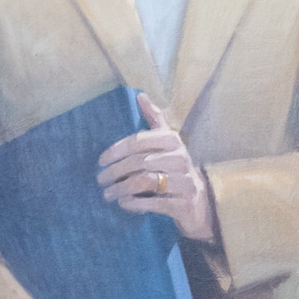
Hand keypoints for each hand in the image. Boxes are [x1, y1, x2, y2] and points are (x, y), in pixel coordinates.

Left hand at [96, 94, 216, 242]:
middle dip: (115, 172)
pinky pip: (154, 203)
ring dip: (122, 188)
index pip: (139, 141)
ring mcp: (184, 181)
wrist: (197, 199)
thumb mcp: (167, 141)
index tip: (101, 161)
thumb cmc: (174, 166)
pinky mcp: (183, 203)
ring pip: (145, 182)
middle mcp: (180, 158)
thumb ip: (154, 118)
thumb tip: (140, 95)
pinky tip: (123, 203)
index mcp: (173, 140)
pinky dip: (135, 204)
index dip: (117, 150)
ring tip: (108, 194)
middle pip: (139, 162)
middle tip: (101, 179)